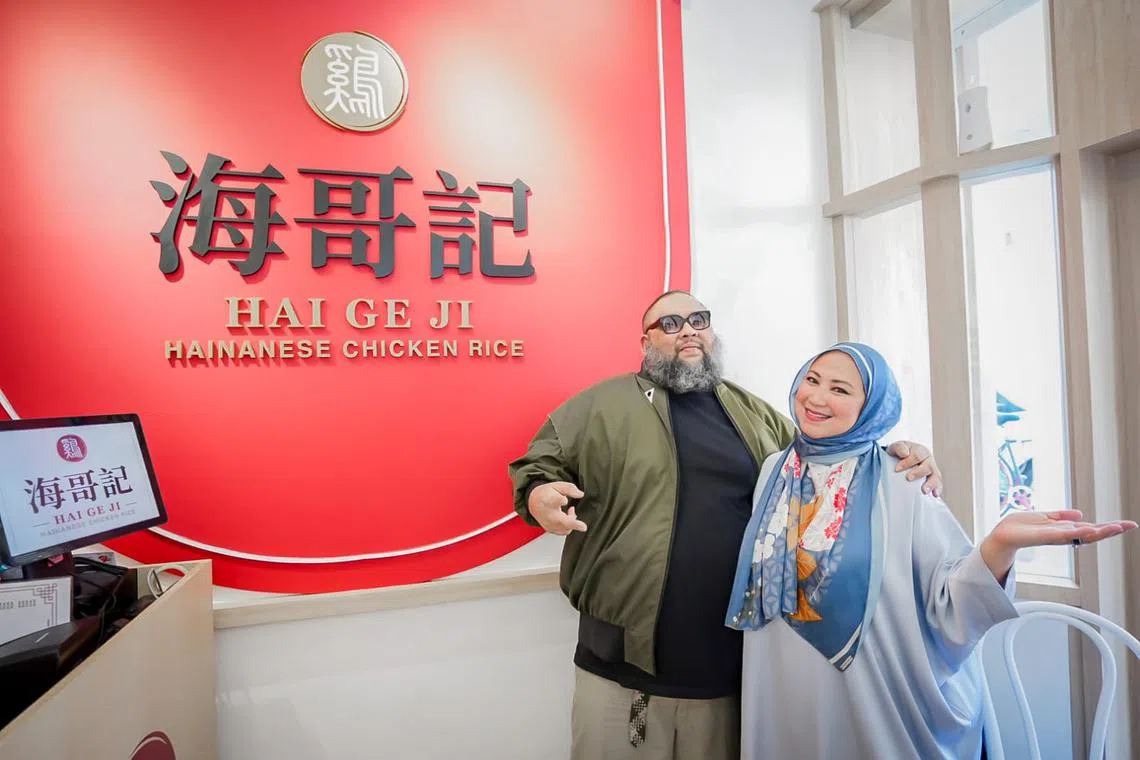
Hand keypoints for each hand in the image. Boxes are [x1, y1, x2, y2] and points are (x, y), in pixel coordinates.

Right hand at [528, 481, 587, 535]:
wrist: (532, 502)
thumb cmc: (546, 493)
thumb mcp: (557, 486)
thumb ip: (569, 488)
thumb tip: (581, 494)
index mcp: (548, 499)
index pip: (554, 501)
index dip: (560, 500)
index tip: (564, 500)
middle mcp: (548, 513)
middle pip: (561, 520)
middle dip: (573, 523)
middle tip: (584, 527)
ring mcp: (549, 523)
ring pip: (565, 528)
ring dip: (573, 520)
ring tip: (570, 510)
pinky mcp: (550, 529)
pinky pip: (563, 531)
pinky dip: (569, 526)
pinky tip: (567, 517)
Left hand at [888, 441, 941, 496]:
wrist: (903, 456)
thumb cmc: (901, 452)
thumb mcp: (896, 447)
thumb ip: (898, 447)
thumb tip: (904, 453)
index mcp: (920, 451)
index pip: (916, 456)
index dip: (907, 462)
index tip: (897, 469)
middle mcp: (928, 460)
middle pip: (927, 466)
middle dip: (918, 473)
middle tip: (908, 478)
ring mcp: (932, 470)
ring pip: (935, 476)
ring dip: (931, 484)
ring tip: (924, 490)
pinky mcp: (933, 479)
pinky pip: (938, 484)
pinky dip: (938, 489)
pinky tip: (934, 494)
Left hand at [981, 510, 1137, 580]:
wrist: (1000, 536)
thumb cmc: (1020, 528)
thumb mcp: (1044, 517)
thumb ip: (1061, 516)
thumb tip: (1080, 514)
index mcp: (1064, 531)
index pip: (1090, 528)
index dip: (1108, 527)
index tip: (1127, 524)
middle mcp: (1061, 536)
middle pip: (1090, 533)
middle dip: (1109, 530)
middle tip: (1129, 526)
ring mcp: (1052, 537)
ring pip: (1079, 534)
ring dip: (1097, 531)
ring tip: (1114, 528)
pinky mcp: (1040, 536)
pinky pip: (1059, 534)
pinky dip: (1072, 532)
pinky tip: (1085, 529)